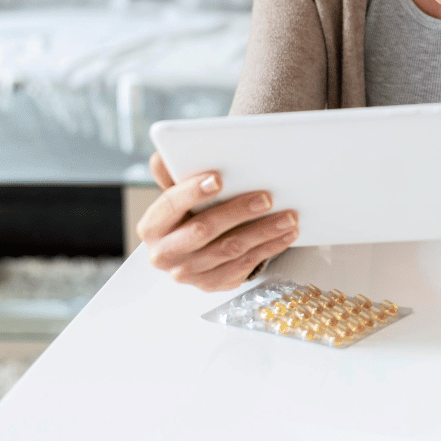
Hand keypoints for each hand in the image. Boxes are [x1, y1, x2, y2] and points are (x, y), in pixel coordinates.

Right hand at [136, 152, 298, 291]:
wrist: (189, 251)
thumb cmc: (186, 214)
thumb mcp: (177, 195)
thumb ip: (172, 175)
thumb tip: (161, 157)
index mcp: (152, 227)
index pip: (170, 206)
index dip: (192, 192)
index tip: (217, 179)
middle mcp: (165, 254)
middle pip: (203, 230)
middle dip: (237, 211)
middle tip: (266, 197)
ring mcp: (188, 273)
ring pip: (230, 250)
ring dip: (263, 231)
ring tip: (288, 216)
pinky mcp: (211, 284)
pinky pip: (244, 266)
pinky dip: (269, 248)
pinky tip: (286, 234)